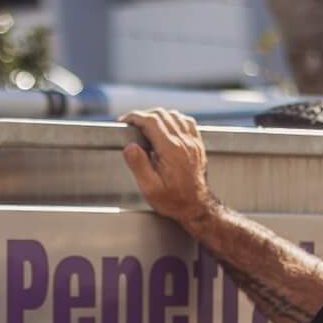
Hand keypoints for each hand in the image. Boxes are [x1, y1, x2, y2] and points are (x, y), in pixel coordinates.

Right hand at [121, 110, 215, 229]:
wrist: (196, 206)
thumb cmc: (173, 200)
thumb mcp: (150, 188)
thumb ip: (139, 165)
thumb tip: (130, 147)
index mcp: (171, 150)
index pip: (151, 121)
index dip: (135, 117)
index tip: (125, 121)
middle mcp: (184, 142)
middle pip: (162, 115)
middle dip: (143, 116)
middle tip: (132, 125)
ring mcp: (192, 142)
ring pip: (174, 115)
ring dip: (158, 116)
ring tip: (146, 126)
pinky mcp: (197, 144)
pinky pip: (187, 122)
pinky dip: (174, 119)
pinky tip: (167, 127)